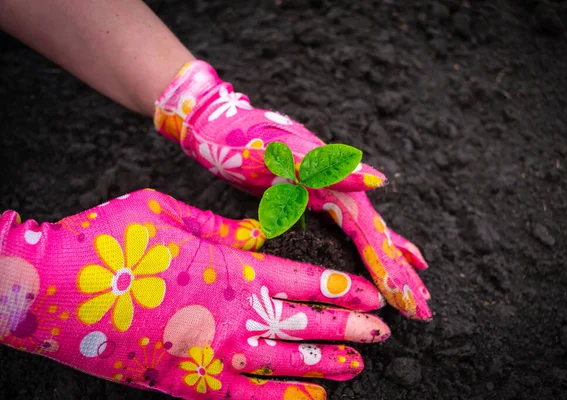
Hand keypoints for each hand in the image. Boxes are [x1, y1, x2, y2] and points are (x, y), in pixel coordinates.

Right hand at [0, 189, 388, 398]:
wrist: (51, 289)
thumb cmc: (107, 240)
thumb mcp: (165, 212)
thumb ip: (219, 227)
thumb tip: (258, 233)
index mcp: (227, 267)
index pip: (302, 280)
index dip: (340, 290)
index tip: (370, 296)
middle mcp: (228, 312)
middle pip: (303, 324)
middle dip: (347, 330)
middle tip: (382, 335)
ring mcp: (209, 352)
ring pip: (283, 362)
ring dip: (325, 365)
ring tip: (357, 366)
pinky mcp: (185, 383)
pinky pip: (245, 398)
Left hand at [154, 60, 430, 319]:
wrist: (217, 125)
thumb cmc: (238, 140)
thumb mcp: (275, 151)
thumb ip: (323, 167)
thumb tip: (379, 182)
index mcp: (331, 179)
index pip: (366, 229)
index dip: (385, 263)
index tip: (403, 295)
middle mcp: (338, 185)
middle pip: (376, 234)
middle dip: (399, 273)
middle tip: (423, 310)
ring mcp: (331, 189)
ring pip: (371, 233)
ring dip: (395, 265)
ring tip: (419, 295)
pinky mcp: (321, 195)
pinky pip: (356, 227)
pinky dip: (377, 244)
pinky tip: (393, 257)